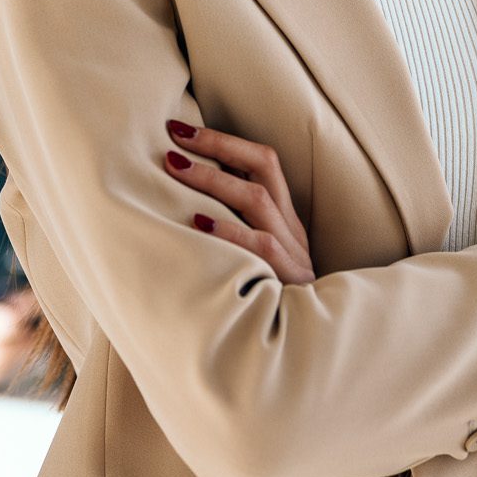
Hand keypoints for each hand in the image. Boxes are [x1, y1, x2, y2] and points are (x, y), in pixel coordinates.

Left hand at [162, 118, 315, 284]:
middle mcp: (291, 228)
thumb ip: (231, 227)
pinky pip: (260, 247)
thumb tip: (181, 193)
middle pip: (262, 167)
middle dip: (216, 146)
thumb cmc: (265, 300)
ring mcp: (294, 253)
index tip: (180, 128)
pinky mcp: (289, 280)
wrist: (304, 348)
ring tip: (175, 167)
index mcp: (284, 218)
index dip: (223, 140)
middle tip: (172, 138)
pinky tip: (197, 223)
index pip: (263, 161)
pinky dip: (228, 231)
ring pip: (257, 200)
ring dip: (213, 180)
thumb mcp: (252, 258)